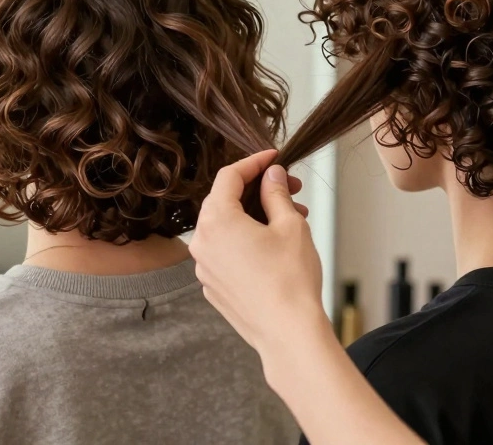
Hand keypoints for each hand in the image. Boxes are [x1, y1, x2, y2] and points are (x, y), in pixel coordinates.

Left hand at [190, 149, 324, 357]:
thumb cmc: (290, 280)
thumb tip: (271, 176)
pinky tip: (273, 248)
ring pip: (226, 229)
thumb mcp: (290, 225)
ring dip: (254, 218)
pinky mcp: (212, 287)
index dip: (254, 162)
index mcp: (217, 220)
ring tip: (290, 220)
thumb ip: (276, 193)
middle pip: (224, 202)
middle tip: (289, 189)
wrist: (288, 334)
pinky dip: (245, 242)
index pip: (230, 176)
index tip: (274, 159)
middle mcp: (202, 242)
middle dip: (257, 191)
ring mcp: (204, 267)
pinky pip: (225, 253)